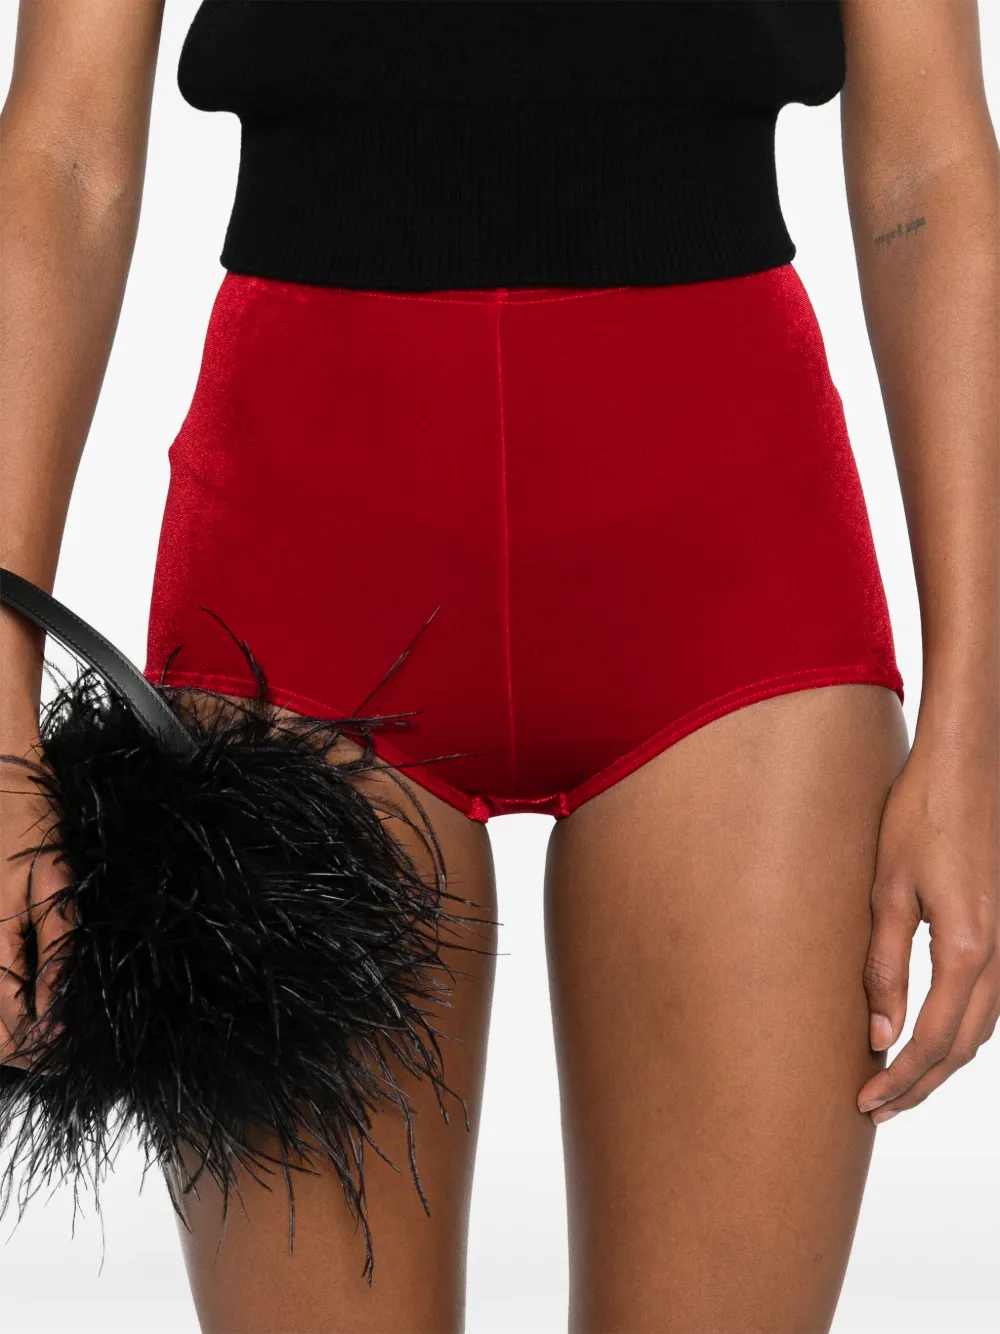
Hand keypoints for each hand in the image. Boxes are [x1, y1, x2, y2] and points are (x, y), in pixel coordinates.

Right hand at [1, 734, 74, 1069]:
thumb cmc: (30, 823)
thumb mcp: (57, 884)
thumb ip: (58, 950)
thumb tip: (61, 1011)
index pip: (10, 1029)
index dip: (44, 1049)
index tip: (74, 1050)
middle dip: (27, 1047)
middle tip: (66, 1046)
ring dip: (12, 1029)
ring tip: (50, 1025)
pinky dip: (2, 1001)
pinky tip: (27, 995)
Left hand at [857, 730, 999, 1123]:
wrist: (965, 768)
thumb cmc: (920, 818)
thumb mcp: (887, 890)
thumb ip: (884, 965)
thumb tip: (878, 1033)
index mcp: (967, 951)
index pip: (931, 1040)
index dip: (898, 1078)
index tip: (863, 1101)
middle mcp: (997, 957)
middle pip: (961, 1047)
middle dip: (918, 1084)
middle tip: (874, 1108)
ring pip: (979, 1029)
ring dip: (940, 1062)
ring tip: (896, 1081)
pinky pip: (986, 1001)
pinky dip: (959, 1031)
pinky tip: (930, 1033)